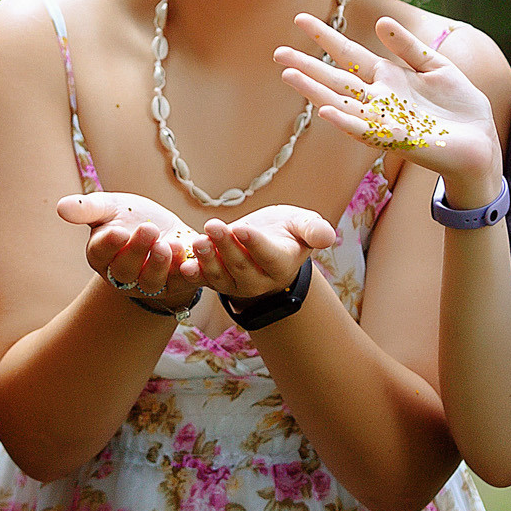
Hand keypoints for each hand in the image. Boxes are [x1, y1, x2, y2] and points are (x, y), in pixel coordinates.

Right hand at [58, 191, 208, 311]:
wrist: (166, 229)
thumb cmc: (132, 217)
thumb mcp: (111, 207)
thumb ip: (88, 209)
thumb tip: (60, 208)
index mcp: (101, 255)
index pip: (100, 253)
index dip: (109, 244)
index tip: (117, 231)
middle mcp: (122, 275)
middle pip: (126, 270)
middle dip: (137, 251)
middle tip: (148, 229)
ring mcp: (149, 282)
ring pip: (151, 281)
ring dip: (160, 264)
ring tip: (168, 244)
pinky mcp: (175, 284)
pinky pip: (180, 282)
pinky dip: (186, 273)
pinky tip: (191, 257)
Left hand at [187, 205, 338, 300]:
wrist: (268, 245)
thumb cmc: (286, 231)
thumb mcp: (302, 225)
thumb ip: (313, 230)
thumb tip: (328, 237)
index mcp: (281, 263)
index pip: (268, 255)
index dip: (255, 244)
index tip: (242, 229)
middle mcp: (259, 280)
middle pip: (240, 265)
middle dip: (225, 246)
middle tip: (213, 226)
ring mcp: (236, 285)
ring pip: (220, 276)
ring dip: (207, 260)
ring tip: (197, 240)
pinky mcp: (217, 282)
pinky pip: (204, 281)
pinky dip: (193, 275)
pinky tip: (183, 266)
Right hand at [279, 12, 498, 194]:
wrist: (481, 143)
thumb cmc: (459, 108)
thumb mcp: (436, 67)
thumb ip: (409, 47)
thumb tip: (381, 22)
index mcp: (389, 78)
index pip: (350, 54)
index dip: (325, 37)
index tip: (301, 20)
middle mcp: (380, 99)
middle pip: (336, 78)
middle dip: (308, 66)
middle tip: (277, 52)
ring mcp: (384, 119)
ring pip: (342, 103)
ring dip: (315, 91)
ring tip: (289, 75)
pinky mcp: (396, 139)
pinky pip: (364, 130)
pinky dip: (345, 121)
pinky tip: (325, 111)